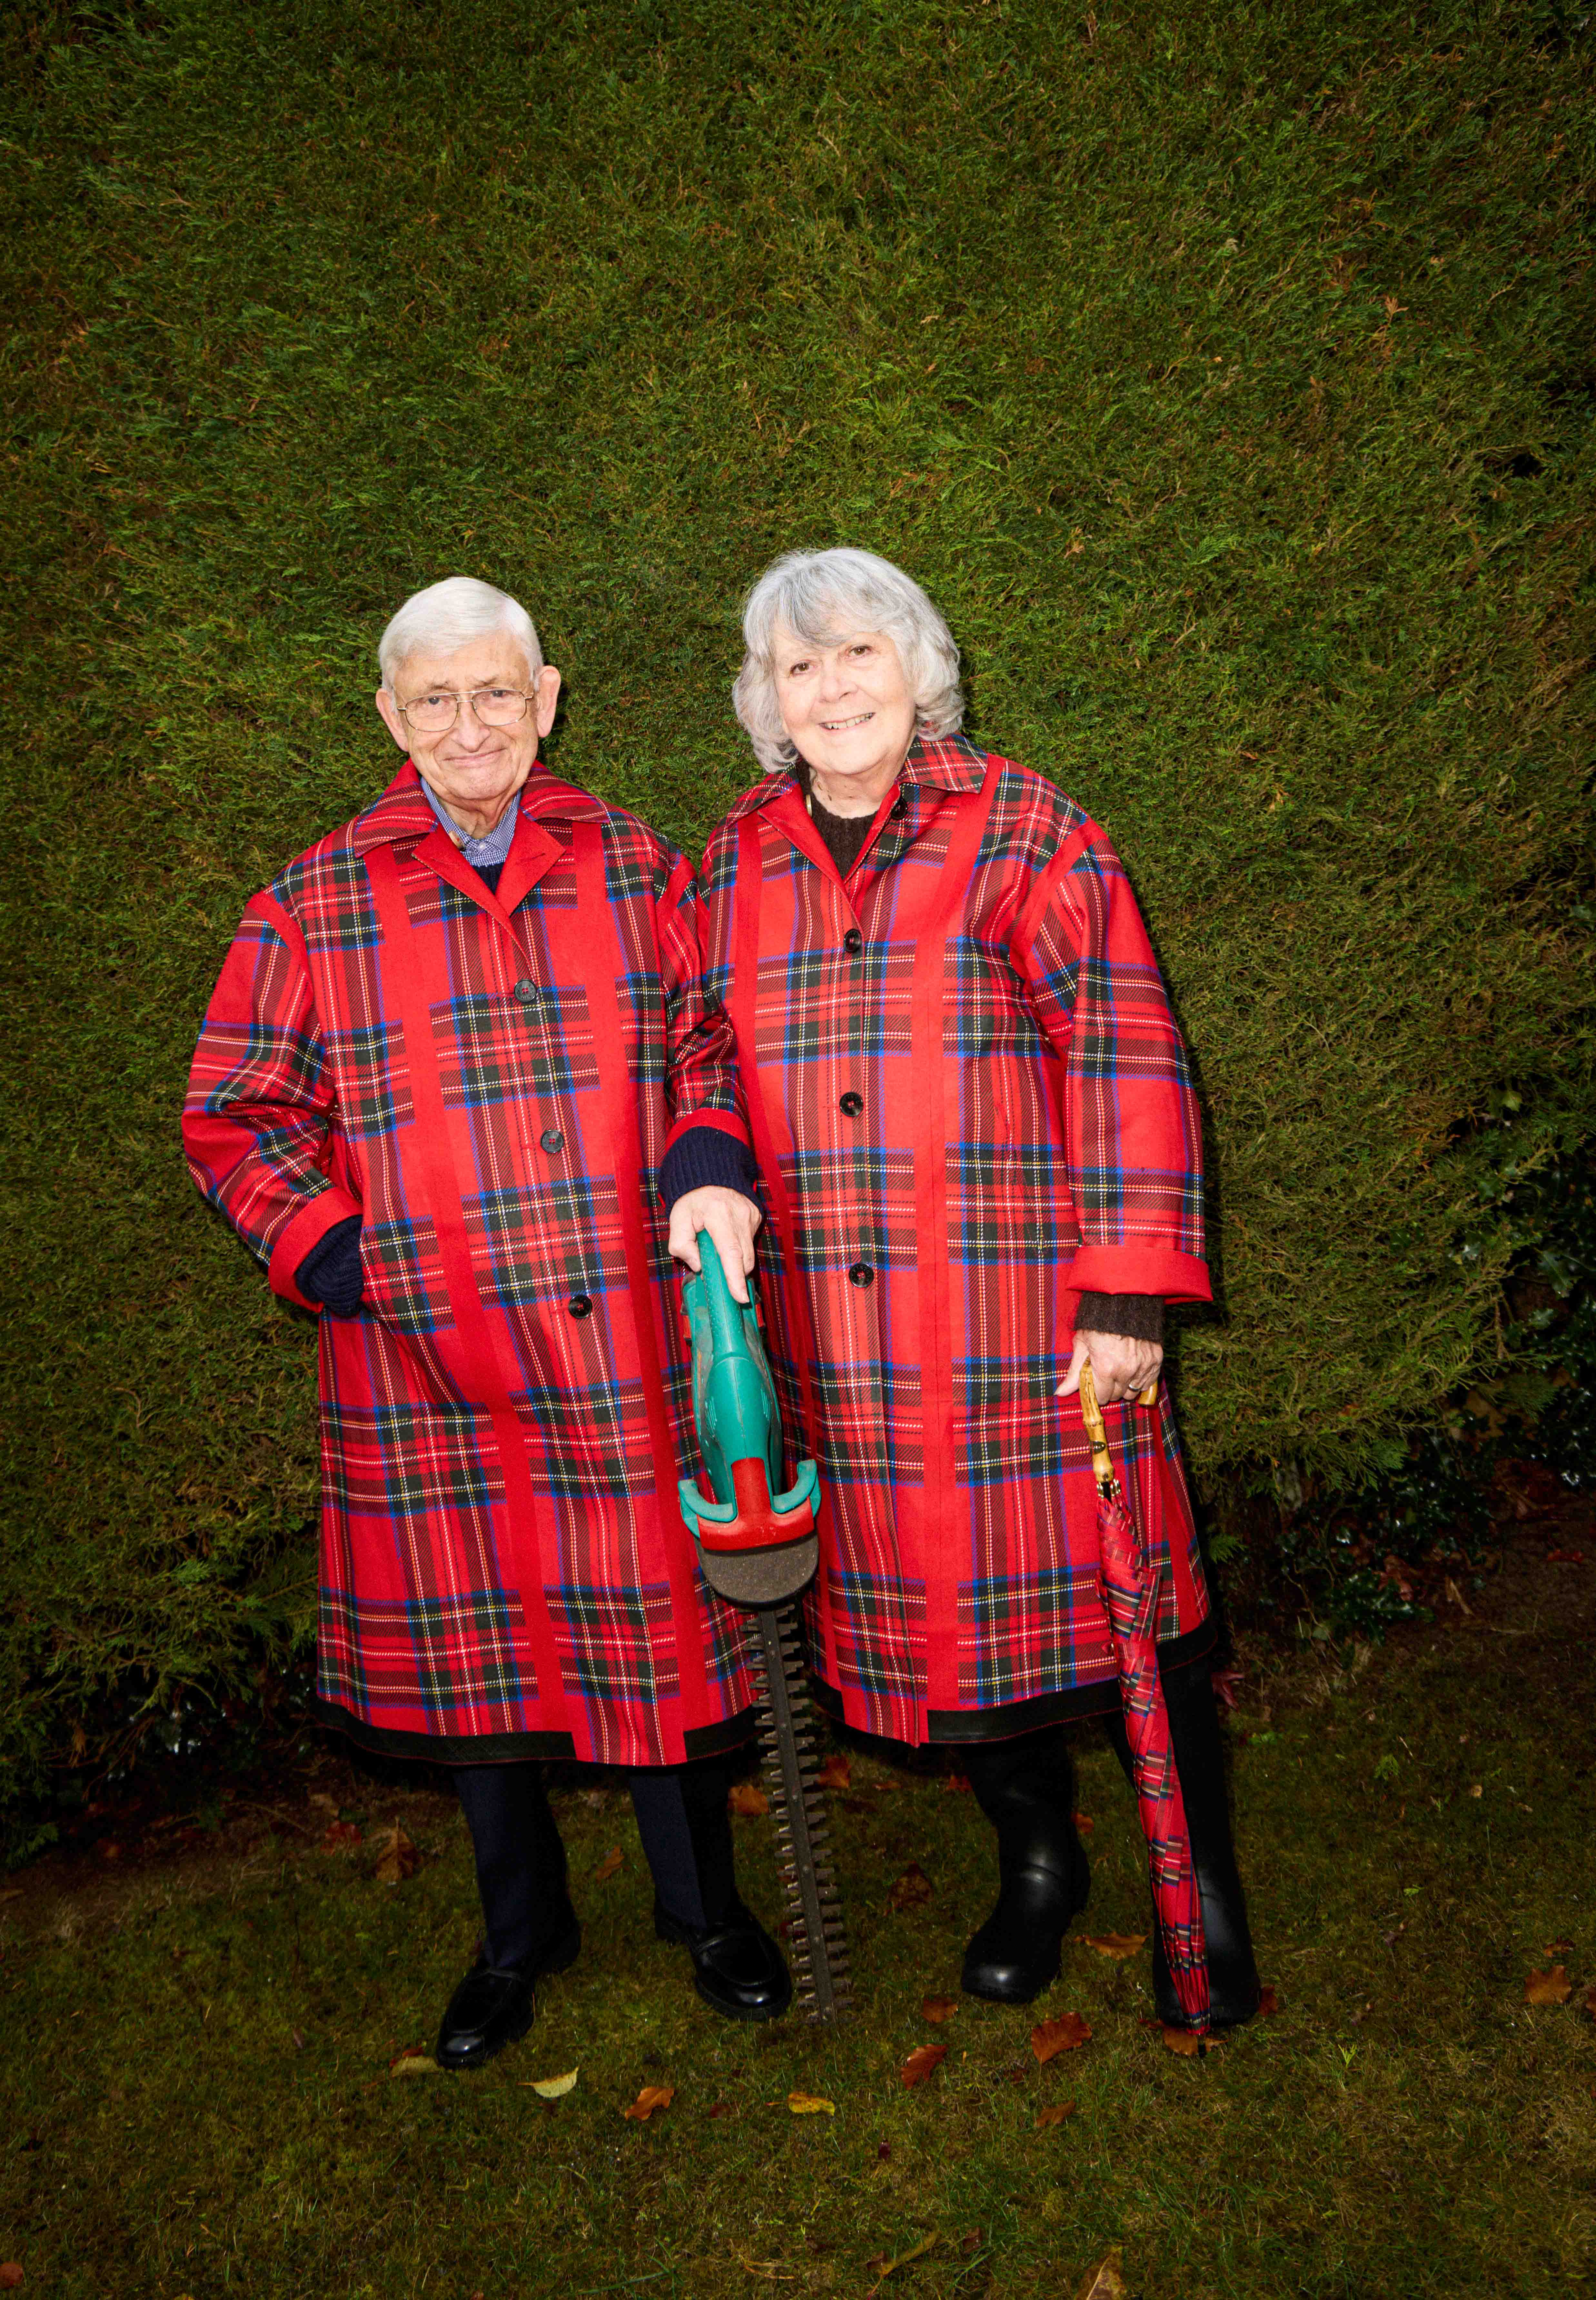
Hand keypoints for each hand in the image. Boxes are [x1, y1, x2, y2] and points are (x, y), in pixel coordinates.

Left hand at [667, 1186, 761, 1305]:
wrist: (710, 1175)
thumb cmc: (692, 1200)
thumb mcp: (677, 1218)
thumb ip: (681, 1244)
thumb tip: (698, 1265)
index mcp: (718, 1214)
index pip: (730, 1251)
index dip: (735, 1277)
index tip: (740, 1296)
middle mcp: (739, 1215)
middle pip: (744, 1258)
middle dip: (734, 1275)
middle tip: (720, 1279)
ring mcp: (751, 1217)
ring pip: (749, 1253)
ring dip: (736, 1262)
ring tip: (719, 1254)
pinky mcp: (756, 1218)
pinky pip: (750, 1243)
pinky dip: (739, 1250)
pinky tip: (726, 1241)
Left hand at [1056, 1328, 1163, 1407]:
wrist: (1123, 1303)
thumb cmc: (1098, 1323)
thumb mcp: (1082, 1345)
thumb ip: (1074, 1373)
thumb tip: (1061, 1393)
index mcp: (1105, 1368)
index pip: (1102, 1397)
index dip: (1096, 1392)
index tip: (1095, 1383)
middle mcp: (1126, 1371)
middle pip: (1117, 1395)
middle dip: (1109, 1388)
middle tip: (1106, 1374)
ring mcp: (1143, 1366)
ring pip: (1133, 1391)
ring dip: (1125, 1385)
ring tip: (1119, 1370)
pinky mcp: (1156, 1360)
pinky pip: (1148, 1382)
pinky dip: (1140, 1379)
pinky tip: (1132, 1368)